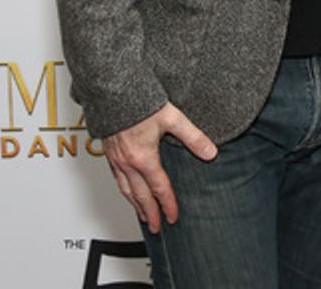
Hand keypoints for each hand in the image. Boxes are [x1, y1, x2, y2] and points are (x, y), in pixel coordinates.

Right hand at [102, 102, 217, 231]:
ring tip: (142, 215)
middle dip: (149, 213)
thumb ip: (192, 136)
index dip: (167, 204)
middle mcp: (127, 162)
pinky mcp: (109, 153)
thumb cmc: (140, 102)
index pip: (159, 188)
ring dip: (135, 205)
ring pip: (126, 190)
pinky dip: (124, 191)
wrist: (113, 92)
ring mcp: (116, 159)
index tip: (173, 218)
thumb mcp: (172, 117)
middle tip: (156, 227)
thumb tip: (211, 152)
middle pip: (140, 195)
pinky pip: (116, 179)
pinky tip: (127, 191)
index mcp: (143, 157)